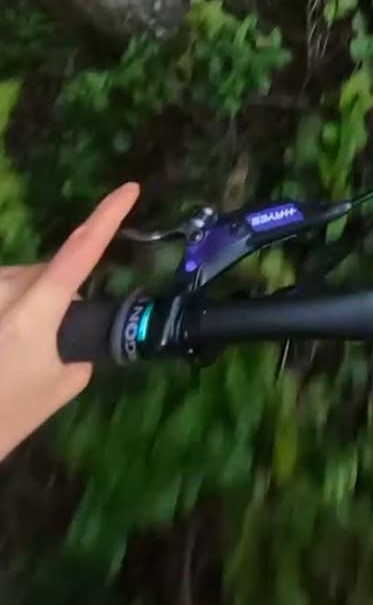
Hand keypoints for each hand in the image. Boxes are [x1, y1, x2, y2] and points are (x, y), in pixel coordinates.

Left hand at [0, 183, 138, 460]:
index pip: (79, 253)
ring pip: (20, 281)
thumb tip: (76, 319)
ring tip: (13, 354)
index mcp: (33, 315)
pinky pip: (4, 290)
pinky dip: (11, 308)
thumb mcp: (63, 384)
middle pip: (47, 271)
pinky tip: (3, 344)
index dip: (106, 217)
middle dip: (58, 294)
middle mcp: (4, 292)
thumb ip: (80, 342)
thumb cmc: (9, 415)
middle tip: (47, 347)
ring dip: (28, 303)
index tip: (129, 189)